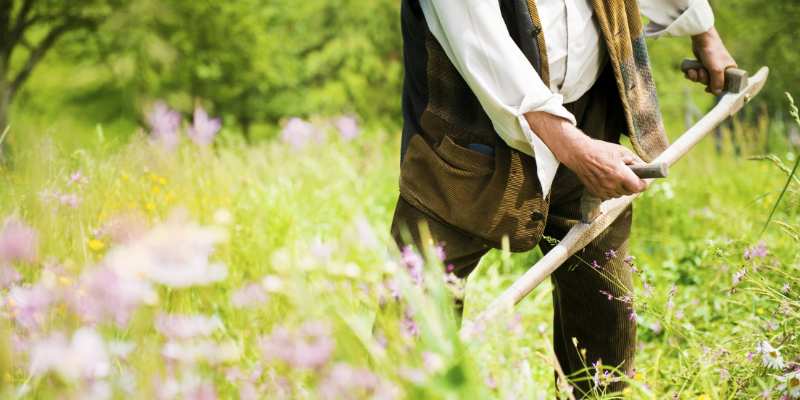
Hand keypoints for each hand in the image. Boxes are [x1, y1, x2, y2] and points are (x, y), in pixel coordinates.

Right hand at [524, 112, 647, 199]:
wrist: (579, 154)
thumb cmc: (600, 150)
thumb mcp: (621, 151)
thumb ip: (635, 160)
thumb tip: (645, 167)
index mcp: (620, 174)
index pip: (638, 187)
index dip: (643, 184)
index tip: (643, 180)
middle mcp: (612, 185)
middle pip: (629, 192)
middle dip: (632, 185)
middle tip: (630, 176)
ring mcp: (602, 190)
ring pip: (619, 195)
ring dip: (621, 188)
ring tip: (616, 176)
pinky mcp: (595, 192)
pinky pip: (608, 196)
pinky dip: (611, 190)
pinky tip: (607, 180)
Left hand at [686, 27, 736, 94]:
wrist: (702, 39)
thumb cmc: (712, 53)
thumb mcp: (716, 70)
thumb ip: (717, 83)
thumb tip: (717, 93)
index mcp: (730, 71)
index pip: (725, 86)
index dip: (716, 89)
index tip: (707, 89)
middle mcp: (722, 70)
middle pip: (711, 84)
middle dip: (703, 80)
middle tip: (701, 72)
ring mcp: (711, 68)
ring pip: (702, 80)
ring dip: (696, 77)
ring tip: (694, 70)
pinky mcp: (702, 65)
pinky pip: (696, 75)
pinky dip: (691, 74)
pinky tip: (689, 70)